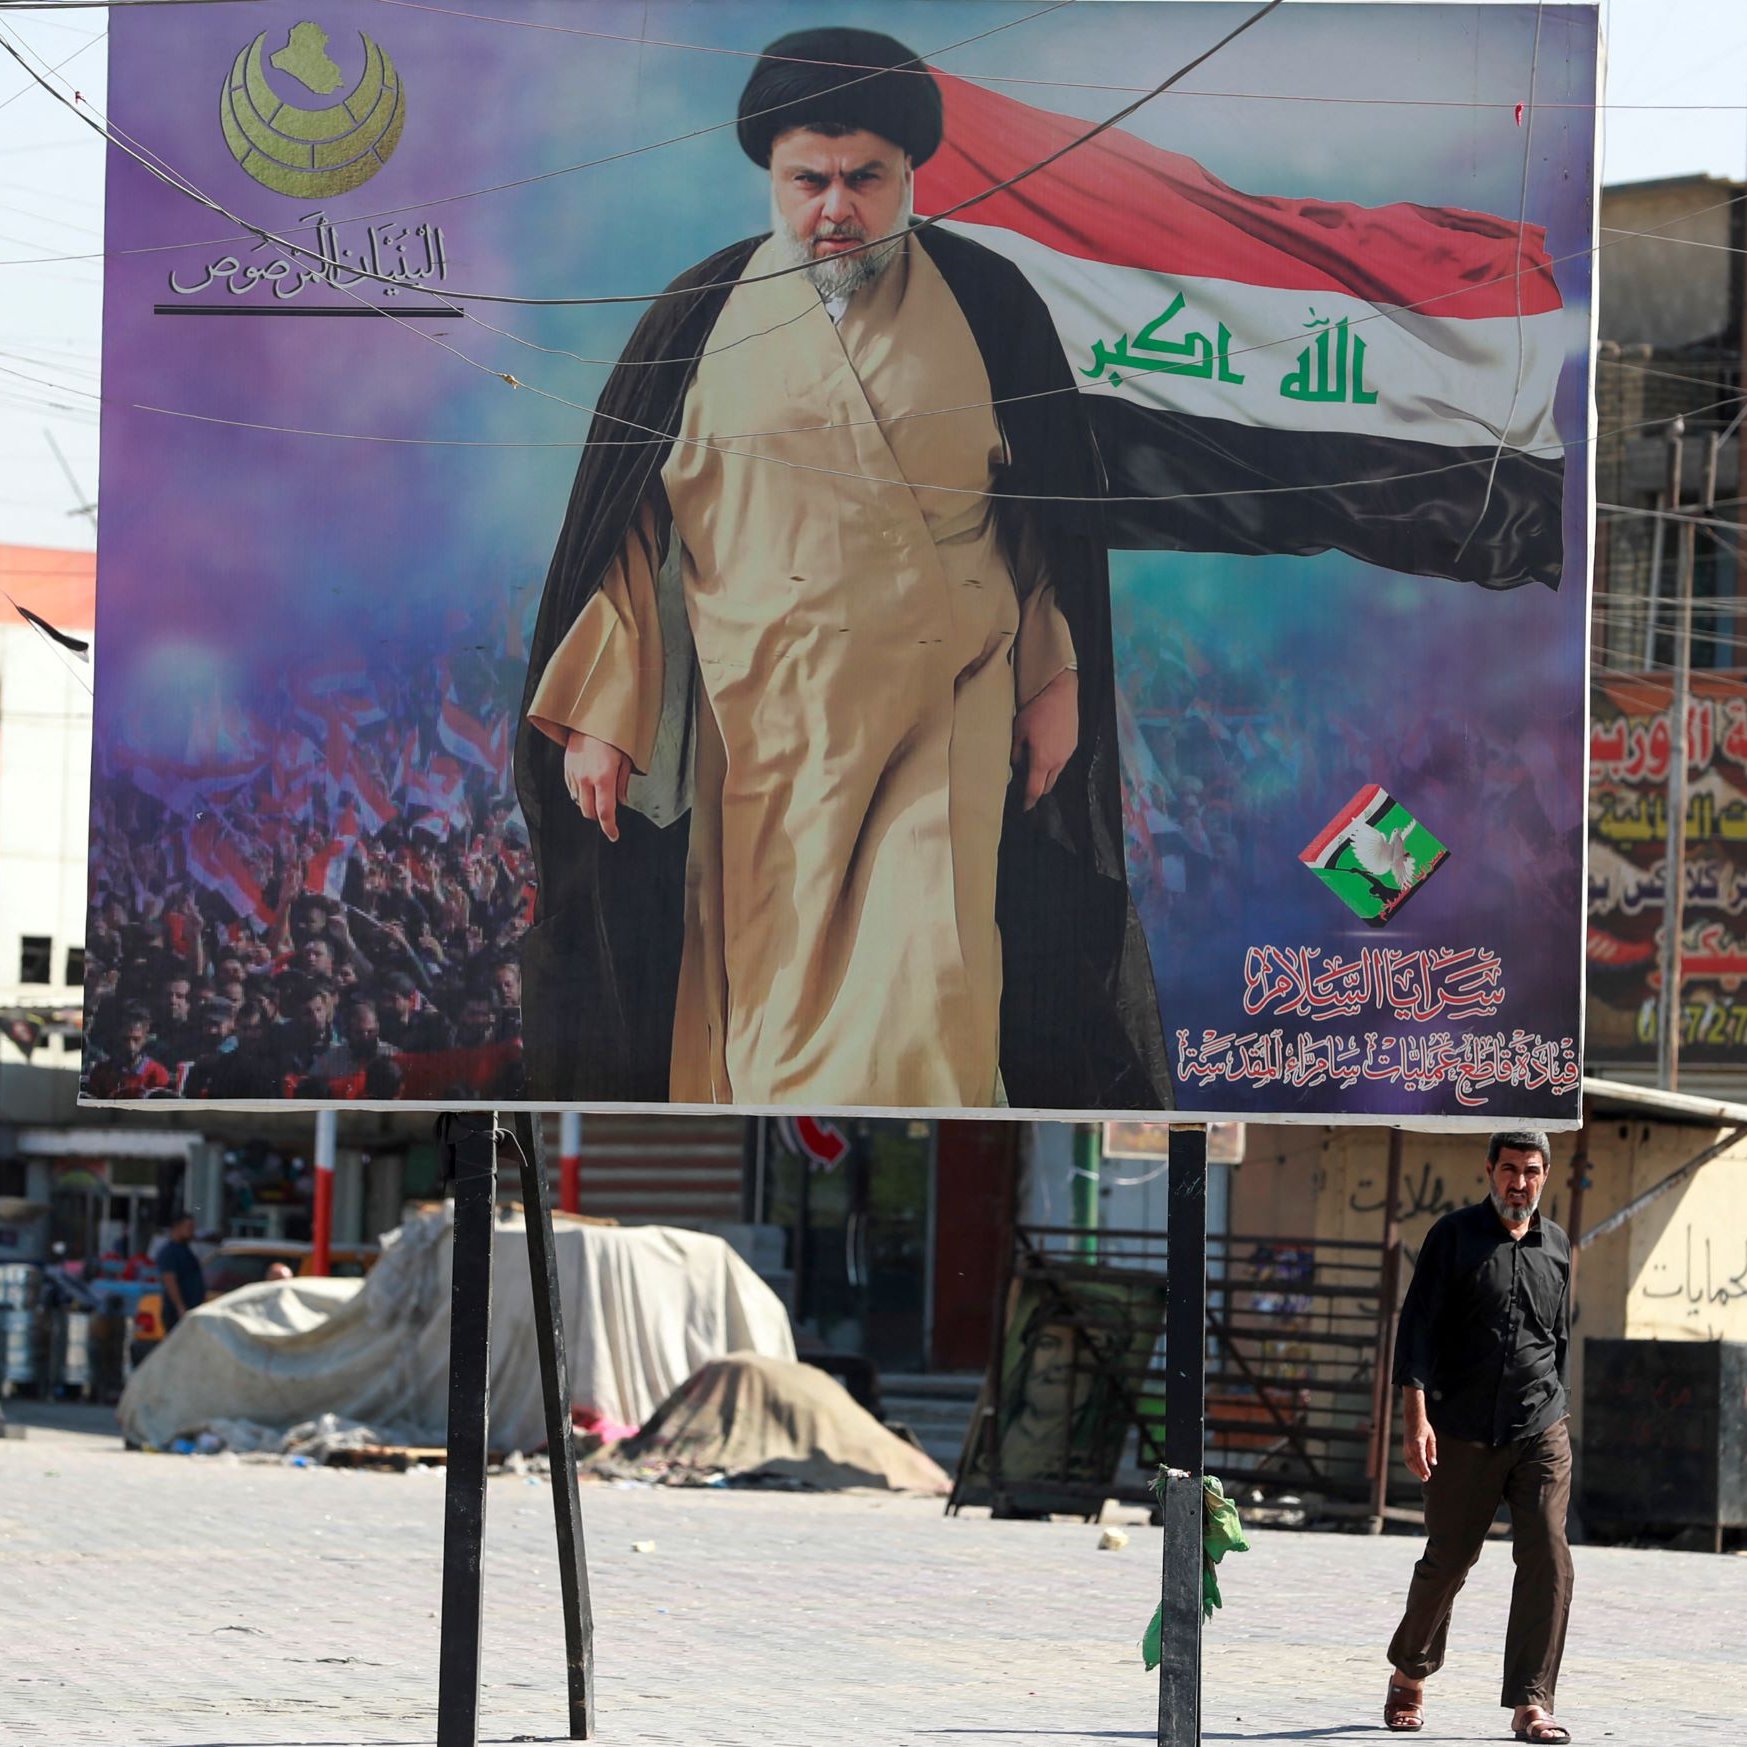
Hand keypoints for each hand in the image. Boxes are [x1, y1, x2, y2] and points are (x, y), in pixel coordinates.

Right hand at [564, 731, 631, 842]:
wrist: (589, 718)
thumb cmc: (612, 736)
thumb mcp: (626, 759)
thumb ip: (623, 783)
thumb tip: (621, 801)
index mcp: (603, 778)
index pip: (605, 812)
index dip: (609, 827)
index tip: (614, 835)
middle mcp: (586, 779)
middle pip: (589, 812)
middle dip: (599, 817)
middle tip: (608, 813)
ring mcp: (574, 775)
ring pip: (579, 802)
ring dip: (589, 804)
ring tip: (599, 793)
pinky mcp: (566, 769)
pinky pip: (572, 790)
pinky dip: (580, 793)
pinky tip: (589, 784)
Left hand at [1012, 668, 1078, 810]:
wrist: (1059, 691)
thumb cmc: (1035, 710)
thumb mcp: (1018, 731)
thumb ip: (1015, 752)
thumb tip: (1015, 764)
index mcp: (1042, 761)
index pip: (1035, 789)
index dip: (1029, 800)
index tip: (1025, 807)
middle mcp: (1058, 761)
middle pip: (1048, 784)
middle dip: (1038, 789)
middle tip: (1027, 786)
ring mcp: (1068, 752)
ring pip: (1056, 772)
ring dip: (1046, 774)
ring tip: (1035, 766)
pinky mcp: (1073, 742)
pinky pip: (1063, 759)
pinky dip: (1054, 762)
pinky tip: (1046, 751)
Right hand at [1401, 1389, 1436, 1481]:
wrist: (1412, 1418)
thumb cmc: (1424, 1427)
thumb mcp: (1431, 1438)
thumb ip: (1432, 1451)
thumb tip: (1433, 1463)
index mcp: (1417, 1443)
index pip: (1420, 1459)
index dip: (1424, 1468)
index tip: (1428, 1475)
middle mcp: (1410, 1446)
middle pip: (1413, 1462)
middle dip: (1419, 1472)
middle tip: (1426, 1479)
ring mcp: (1406, 1447)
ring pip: (1409, 1462)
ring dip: (1415, 1470)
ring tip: (1422, 1476)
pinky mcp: (1404, 1447)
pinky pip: (1407, 1459)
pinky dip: (1411, 1466)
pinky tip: (1417, 1470)